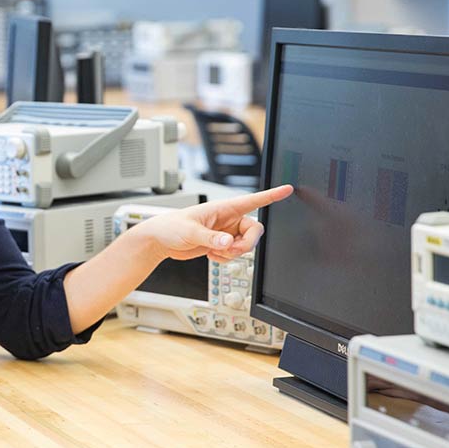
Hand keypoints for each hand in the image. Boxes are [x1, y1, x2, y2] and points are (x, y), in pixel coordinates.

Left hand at [134, 185, 293, 262]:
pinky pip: (235, 254)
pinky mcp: (221, 244)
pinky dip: (225, 258)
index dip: (271, 195)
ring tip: (213, 251)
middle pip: (255, 231)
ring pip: (246, 245)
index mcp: (223, 208)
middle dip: (246, 244)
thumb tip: (228, 242)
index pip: (252, 200)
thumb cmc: (170, 227)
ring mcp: (226, 232)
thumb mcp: (190, 232)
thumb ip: (210, 238)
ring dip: (233, 253)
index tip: (288, 189)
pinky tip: (210, 255)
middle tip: (230, 250)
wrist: (160, 241)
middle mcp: (228, 219)